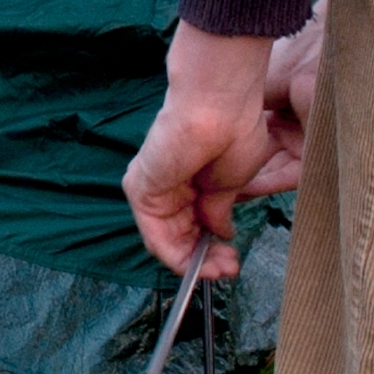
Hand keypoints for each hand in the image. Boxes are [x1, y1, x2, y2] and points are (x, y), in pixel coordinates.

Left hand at [123, 13, 322, 278]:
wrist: (218, 102)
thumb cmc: (233, 128)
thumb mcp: (232, 179)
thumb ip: (218, 208)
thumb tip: (219, 230)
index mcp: (192, 177)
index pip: (195, 221)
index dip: (213, 244)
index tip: (232, 258)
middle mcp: (168, 183)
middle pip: (180, 234)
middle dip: (205, 258)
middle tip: (228, 270)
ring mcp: (152, 186)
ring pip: (167, 239)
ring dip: (194, 262)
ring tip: (221, 271)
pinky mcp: (140, 188)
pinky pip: (154, 233)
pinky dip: (176, 254)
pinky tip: (199, 264)